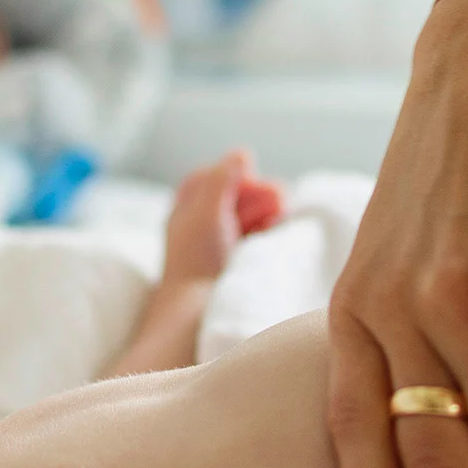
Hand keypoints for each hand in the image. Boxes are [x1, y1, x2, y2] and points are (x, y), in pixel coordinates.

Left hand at [162, 150, 284, 284]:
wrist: (199, 313)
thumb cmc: (199, 261)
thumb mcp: (208, 211)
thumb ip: (222, 179)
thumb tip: (241, 154)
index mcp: (185, 211)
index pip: (211, 178)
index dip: (233, 173)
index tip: (251, 175)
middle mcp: (200, 227)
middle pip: (233, 197)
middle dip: (256, 193)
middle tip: (280, 196)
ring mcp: (219, 247)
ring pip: (247, 217)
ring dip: (264, 210)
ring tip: (282, 210)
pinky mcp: (234, 265)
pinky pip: (254, 238)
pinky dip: (266, 229)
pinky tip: (277, 229)